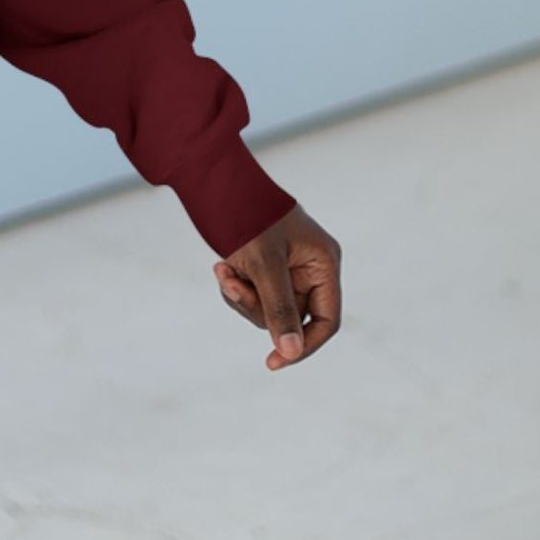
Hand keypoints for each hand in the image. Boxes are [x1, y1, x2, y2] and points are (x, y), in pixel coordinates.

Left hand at [212, 202, 340, 369]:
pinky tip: (221, 268)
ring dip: (241, 297)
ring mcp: (286, 267)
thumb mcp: (263, 263)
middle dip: (257, 308)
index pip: (325, 320)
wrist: (213, 177)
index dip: (303, 345)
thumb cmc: (245, 213)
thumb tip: (290, 352)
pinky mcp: (263, 265)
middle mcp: (310, 267)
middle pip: (292, 317)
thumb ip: (278, 307)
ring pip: (268, 309)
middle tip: (230, 286)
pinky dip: (235, 288)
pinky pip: (253, 295)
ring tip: (221, 271)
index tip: (273, 361)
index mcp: (323, 262)